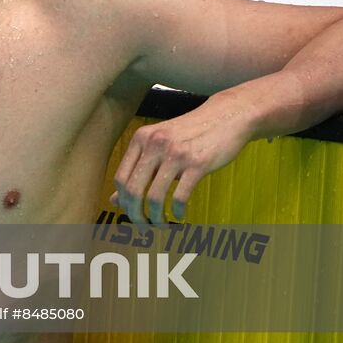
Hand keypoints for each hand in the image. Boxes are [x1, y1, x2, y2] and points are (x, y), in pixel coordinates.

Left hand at [111, 100, 252, 225]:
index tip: (130, 212)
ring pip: (154, 197)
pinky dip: (176, 212)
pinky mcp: (198, 164)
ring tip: (160, 225)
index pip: (120, 177)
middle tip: (142, 226)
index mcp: (141, 139)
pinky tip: (179, 215)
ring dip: (155, 218)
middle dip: (135, 214)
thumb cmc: (190, 133)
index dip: (123, 201)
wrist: (227, 116)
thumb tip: (115, 200)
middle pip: (133, 190)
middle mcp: (155, 145)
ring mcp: (176, 154)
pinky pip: (179, 196)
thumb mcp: (159, 144)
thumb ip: (138, 168)